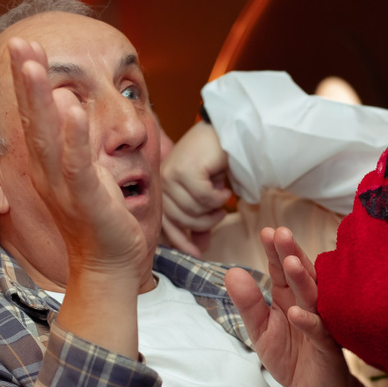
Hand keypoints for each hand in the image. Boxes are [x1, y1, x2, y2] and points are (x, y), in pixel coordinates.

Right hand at [8, 37, 145, 276]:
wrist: (108, 268)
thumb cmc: (100, 218)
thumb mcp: (85, 171)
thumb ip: (75, 138)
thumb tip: (67, 100)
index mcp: (48, 165)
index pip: (34, 116)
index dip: (27, 82)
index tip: (23, 46)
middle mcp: (48, 173)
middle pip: (32, 120)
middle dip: (25, 80)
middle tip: (18, 42)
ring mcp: (64, 187)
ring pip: (47, 137)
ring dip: (38, 98)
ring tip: (31, 64)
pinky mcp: (87, 201)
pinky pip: (77, 166)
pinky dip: (72, 137)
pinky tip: (70, 109)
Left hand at [161, 119, 231, 255]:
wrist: (225, 133)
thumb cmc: (215, 162)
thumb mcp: (205, 195)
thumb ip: (200, 219)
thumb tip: (200, 246)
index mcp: (163, 189)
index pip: (165, 224)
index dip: (180, 241)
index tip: (197, 253)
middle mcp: (162, 183)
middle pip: (181, 220)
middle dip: (204, 223)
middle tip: (219, 214)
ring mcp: (171, 176)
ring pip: (193, 211)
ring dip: (213, 209)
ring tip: (221, 198)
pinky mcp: (185, 171)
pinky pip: (203, 199)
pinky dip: (218, 198)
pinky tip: (223, 188)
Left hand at [223, 227, 369, 386]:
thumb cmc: (290, 355)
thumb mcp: (260, 330)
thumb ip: (247, 303)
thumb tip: (231, 272)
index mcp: (290, 297)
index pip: (282, 270)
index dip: (275, 251)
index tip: (267, 231)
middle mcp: (308, 304)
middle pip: (300, 275)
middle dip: (291, 253)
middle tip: (281, 232)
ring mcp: (321, 324)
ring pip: (313, 298)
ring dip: (303, 281)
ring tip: (291, 263)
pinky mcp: (328, 347)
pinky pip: (319, 332)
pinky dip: (308, 322)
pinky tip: (296, 312)